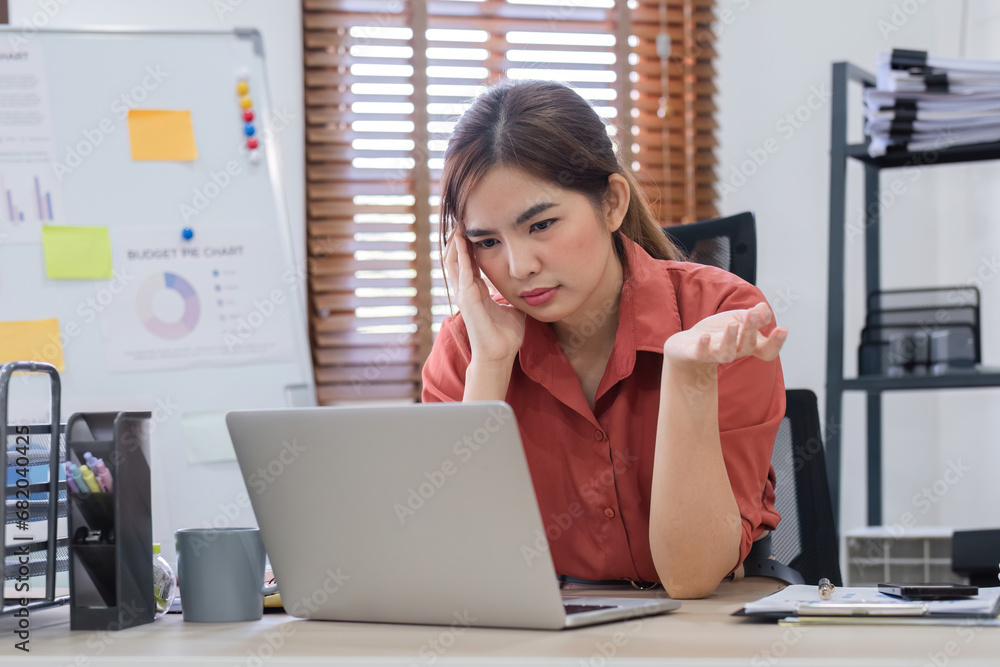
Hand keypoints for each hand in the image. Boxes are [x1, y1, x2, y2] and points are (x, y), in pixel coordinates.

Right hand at [444, 230, 524, 362]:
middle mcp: (467, 290)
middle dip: (457, 238)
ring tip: (458, 222)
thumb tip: (532, 284)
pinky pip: (461, 271)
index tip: (473, 225)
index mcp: (476, 290)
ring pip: (453, 261)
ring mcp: (464, 293)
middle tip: (461, 217)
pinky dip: (460, 254)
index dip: (469, 243)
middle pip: (456, 257)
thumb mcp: (515, 306)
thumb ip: (517, 293)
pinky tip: (461, 238)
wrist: (500, 354)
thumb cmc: (507, 335)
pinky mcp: (466, 298)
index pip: (468, 261)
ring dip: (454, 241)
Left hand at [663, 302, 786, 368]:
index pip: (767, 350)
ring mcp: (715, 355)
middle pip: (747, 345)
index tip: (783, 329)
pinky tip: (704, 336)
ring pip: (727, 354)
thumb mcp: (738, 319)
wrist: (688, 344)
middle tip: (754, 314)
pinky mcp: (697, 354)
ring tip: (732, 325)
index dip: (776, 343)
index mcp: (747, 345)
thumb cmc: (718, 332)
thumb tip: (764, 309)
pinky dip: (703, 346)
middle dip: (751, 329)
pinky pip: (701, 353)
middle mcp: (734, 352)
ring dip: (730, 339)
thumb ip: (754, 316)